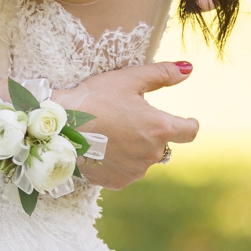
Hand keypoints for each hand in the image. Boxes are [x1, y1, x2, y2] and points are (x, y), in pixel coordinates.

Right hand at [52, 62, 198, 188]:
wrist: (61, 124)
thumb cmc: (95, 98)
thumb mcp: (128, 79)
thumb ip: (161, 74)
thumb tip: (188, 69)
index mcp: (160, 128)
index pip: (190, 131)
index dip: (188, 124)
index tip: (186, 121)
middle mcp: (152, 154)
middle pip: (162, 144)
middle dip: (151, 133)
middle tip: (127, 120)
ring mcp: (134, 171)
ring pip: (143, 158)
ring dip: (134, 148)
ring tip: (110, 134)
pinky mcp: (117, 181)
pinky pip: (125, 172)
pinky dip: (118, 162)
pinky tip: (101, 149)